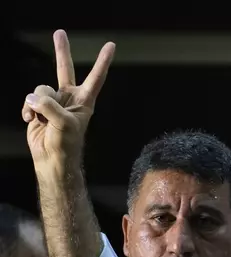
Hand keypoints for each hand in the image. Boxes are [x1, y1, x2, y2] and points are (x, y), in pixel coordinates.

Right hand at [22, 30, 114, 164]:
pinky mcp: (38, 108)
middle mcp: (69, 98)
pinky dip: (27, 110)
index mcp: (84, 101)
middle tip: (60, 32)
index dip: (102, 61)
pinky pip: (29, 100)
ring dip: (37, 104)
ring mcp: (53, 102)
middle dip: (61, 51)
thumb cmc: (66, 144)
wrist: (52, 159)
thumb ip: (50, 106)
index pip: (96, 77)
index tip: (110, 45)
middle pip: (65, 69)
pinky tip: (31, 121)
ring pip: (40, 90)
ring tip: (41, 119)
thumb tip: (33, 97)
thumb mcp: (63, 123)